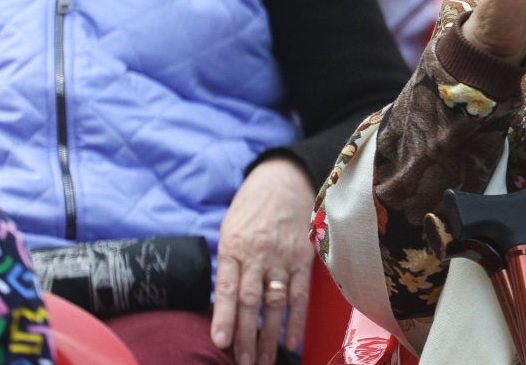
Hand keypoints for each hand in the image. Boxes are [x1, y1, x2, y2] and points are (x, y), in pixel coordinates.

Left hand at [212, 158, 315, 364]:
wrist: (286, 179)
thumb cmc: (252, 207)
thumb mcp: (230, 229)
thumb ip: (229, 264)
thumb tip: (224, 303)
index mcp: (234, 246)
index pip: (228, 288)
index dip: (225, 317)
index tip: (221, 342)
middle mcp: (258, 253)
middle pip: (252, 301)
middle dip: (247, 336)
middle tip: (244, 363)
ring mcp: (283, 256)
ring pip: (276, 303)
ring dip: (269, 336)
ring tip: (263, 360)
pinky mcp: (304, 258)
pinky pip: (300, 294)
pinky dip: (295, 320)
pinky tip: (290, 341)